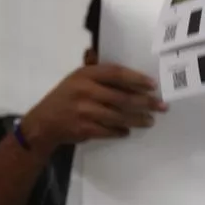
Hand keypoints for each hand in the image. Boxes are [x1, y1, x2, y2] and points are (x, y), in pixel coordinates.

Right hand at [21, 63, 166, 152]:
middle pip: (123, 97)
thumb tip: (133, 76)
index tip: (153, 85)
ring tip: (150, 120)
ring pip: (119, 116)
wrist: (42, 123)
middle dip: (146, 102)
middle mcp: (85, 90)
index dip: (137, 79)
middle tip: (162, 106)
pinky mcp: (84, 128)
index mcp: (85, 75)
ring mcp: (84, 110)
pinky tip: (128, 131)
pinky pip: (110, 130)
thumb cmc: (66, 97)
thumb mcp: (77, 80)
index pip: (116, 73)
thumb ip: (100, 74)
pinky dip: (121, 131)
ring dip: (138, 119)